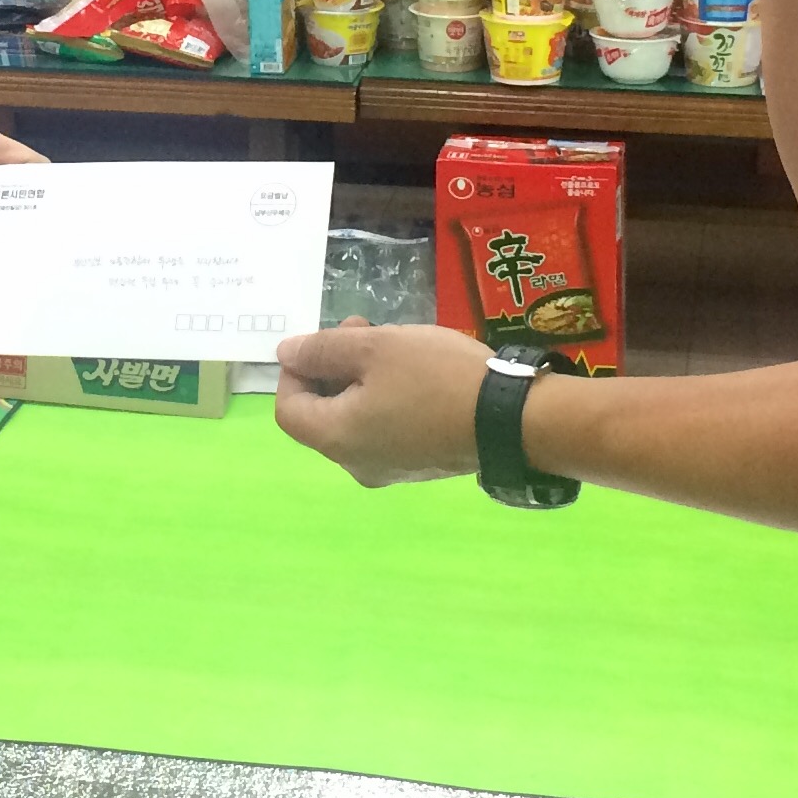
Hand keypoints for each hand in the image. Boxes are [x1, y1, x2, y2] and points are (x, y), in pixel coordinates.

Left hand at [273, 321, 489, 486]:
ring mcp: (390, 469)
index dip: (294, 371)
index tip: (325, 340)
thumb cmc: (436, 377)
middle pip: (321, 415)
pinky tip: (416, 374)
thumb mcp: (376, 347)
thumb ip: (323, 350)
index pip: (288, 409)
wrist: (512, 419)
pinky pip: (385, 430)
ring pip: (355, 420)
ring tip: (393, 345)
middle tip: (362, 328)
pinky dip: (385, 400)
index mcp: (337, 439)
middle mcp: (356, 464)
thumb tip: (286, 354)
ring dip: (360, 379)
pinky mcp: (419, 466)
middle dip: (332, 367)